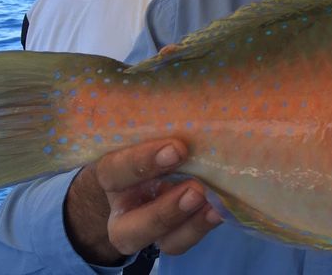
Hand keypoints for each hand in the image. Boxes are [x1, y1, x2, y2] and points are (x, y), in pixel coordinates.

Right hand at [64, 138, 222, 264]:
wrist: (147, 168)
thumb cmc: (149, 139)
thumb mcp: (145, 130)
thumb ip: (161, 123)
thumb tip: (198, 89)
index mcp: (111, 174)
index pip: (115, 171)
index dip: (143, 162)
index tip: (177, 148)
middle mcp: (124, 208)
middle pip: (129, 226)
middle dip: (164, 210)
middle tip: (196, 189)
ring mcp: (146, 228)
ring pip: (159, 241)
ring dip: (187, 224)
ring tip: (213, 204)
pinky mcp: (170, 236)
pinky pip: (181, 242)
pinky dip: (201, 227)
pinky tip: (221, 210)